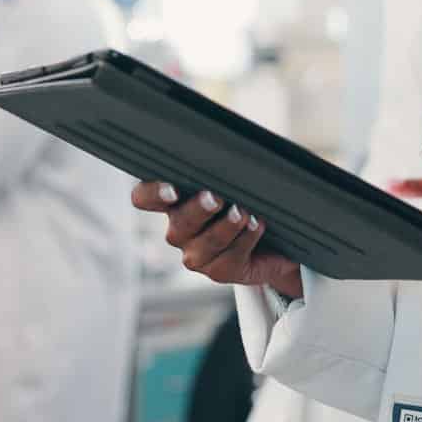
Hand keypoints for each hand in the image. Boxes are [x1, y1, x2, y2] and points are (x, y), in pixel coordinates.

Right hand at [132, 182, 301, 298]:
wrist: (276, 240)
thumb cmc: (249, 202)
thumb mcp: (233, 182)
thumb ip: (221, 169)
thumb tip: (226, 150)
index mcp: (175, 203)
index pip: (144, 197)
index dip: (152, 194)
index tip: (173, 190)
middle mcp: (180, 231)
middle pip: (179, 222)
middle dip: (199, 209)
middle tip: (217, 198)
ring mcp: (197, 254)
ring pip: (205, 243)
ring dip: (226, 226)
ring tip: (245, 213)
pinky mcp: (219, 271)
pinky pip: (229, 258)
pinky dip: (245, 239)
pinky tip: (257, 226)